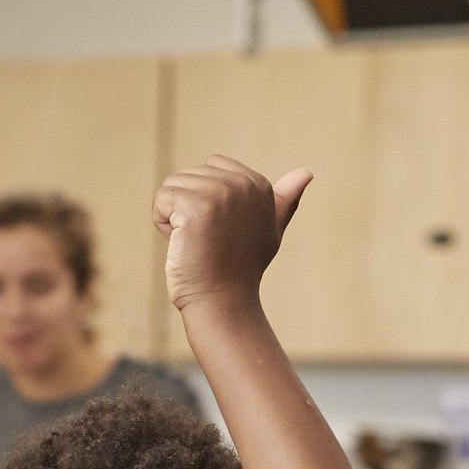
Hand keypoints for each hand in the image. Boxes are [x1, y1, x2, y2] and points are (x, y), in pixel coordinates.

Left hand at [155, 157, 311, 311]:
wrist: (223, 302)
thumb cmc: (242, 270)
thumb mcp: (270, 231)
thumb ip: (284, 202)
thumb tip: (307, 172)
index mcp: (259, 184)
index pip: (212, 166)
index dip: (206, 198)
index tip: (220, 228)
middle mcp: (242, 184)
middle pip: (190, 174)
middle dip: (187, 206)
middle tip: (206, 240)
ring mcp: (220, 194)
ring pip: (173, 185)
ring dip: (172, 215)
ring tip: (194, 242)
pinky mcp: (196, 207)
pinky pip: (162, 198)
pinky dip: (161, 222)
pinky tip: (181, 243)